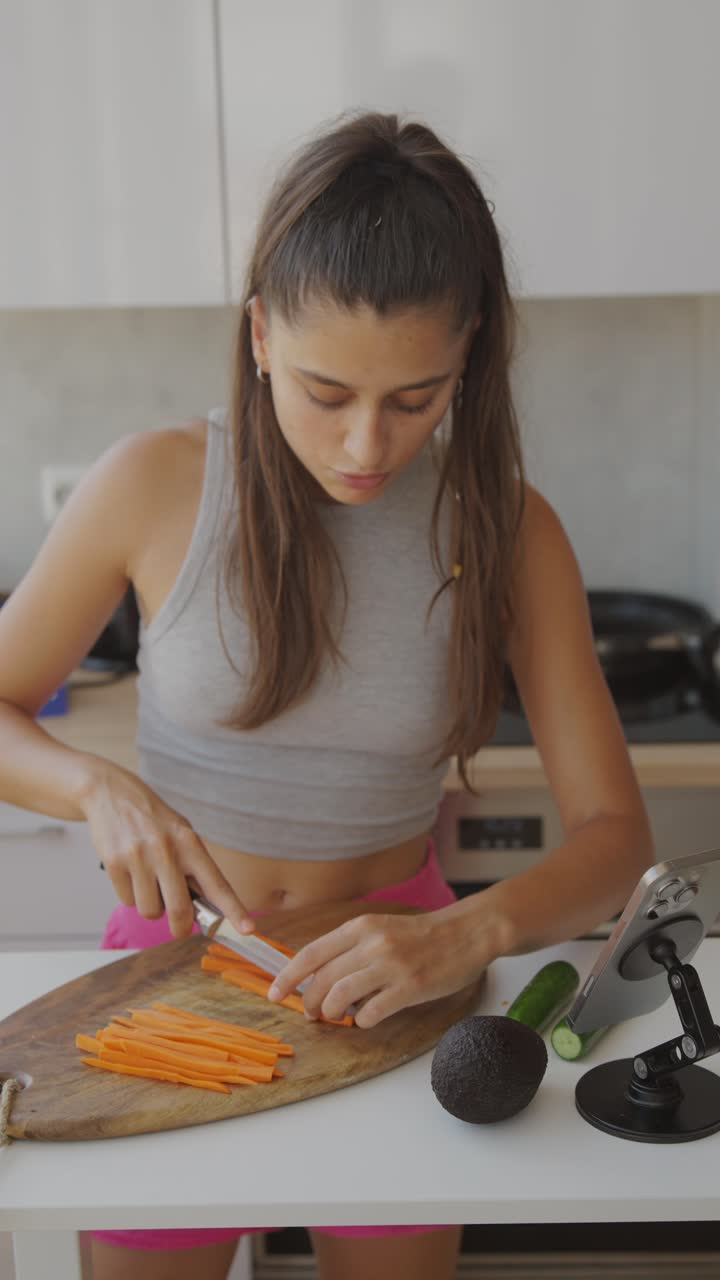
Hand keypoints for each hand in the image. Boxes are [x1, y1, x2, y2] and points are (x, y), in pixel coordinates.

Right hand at [80, 761, 254, 938]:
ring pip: (150, 910)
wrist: (111, 793)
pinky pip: (127, 901)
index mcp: (190, 843)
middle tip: (180, 928)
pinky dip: (130, 895)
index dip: (234, 909)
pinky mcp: (114, 864)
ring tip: (148, 883)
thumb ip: (192, 867)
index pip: (217, 884)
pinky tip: (130, 874)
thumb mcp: (181, 833)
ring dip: (152, 907)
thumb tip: (202, 908)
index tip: (247, 929)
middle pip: (179, 909)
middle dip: (181, 927)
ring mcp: (139, 857)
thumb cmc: (152, 819)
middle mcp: (166, 850)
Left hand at [267, 901, 500, 1028]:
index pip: (312, 953)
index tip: (274, 993)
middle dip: (308, 1002)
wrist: (466, 932)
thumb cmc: (421, 935)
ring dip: (331, 1012)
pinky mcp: (410, 986)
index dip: (288, 976)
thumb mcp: (381, 928)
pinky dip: (361, 1020)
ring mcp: (392, 965)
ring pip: (341, 995)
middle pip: (323, 979)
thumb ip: (352, 947)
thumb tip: (318, 976)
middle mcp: (372, 943)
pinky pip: (372, 1011)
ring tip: (335, 1017)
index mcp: (361, 927)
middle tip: (309, 1014)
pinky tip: (365, 1019)